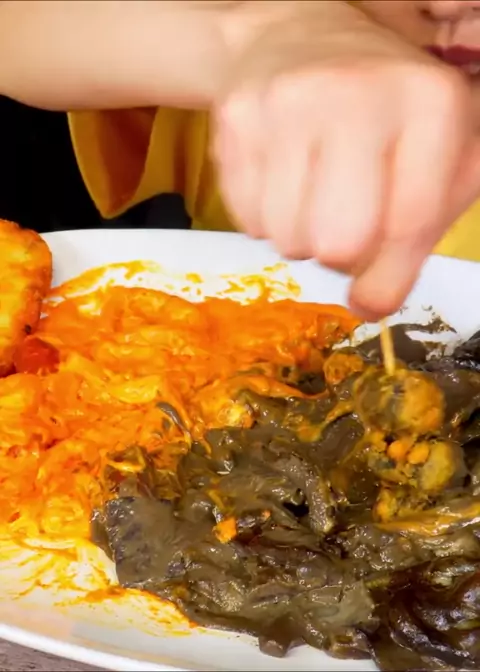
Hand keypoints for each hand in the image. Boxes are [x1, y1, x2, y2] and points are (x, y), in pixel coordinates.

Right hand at [213, 0, 479, 318]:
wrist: (297, 37)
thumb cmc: (380, 110)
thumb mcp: (433, 156)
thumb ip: (419, 234)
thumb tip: (369, 306)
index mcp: (428, 101)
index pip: (409, 223)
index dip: (390, 275)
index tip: (373, 297)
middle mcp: (355, 93)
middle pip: (338, 243)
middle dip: (341, 253)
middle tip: (342, 223)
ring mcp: (286, 103)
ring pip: (286, 240)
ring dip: (300, 234)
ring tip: (311, 190)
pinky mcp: (235, 119)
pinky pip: (246, 221)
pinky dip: (265, 216)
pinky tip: (280, 176)